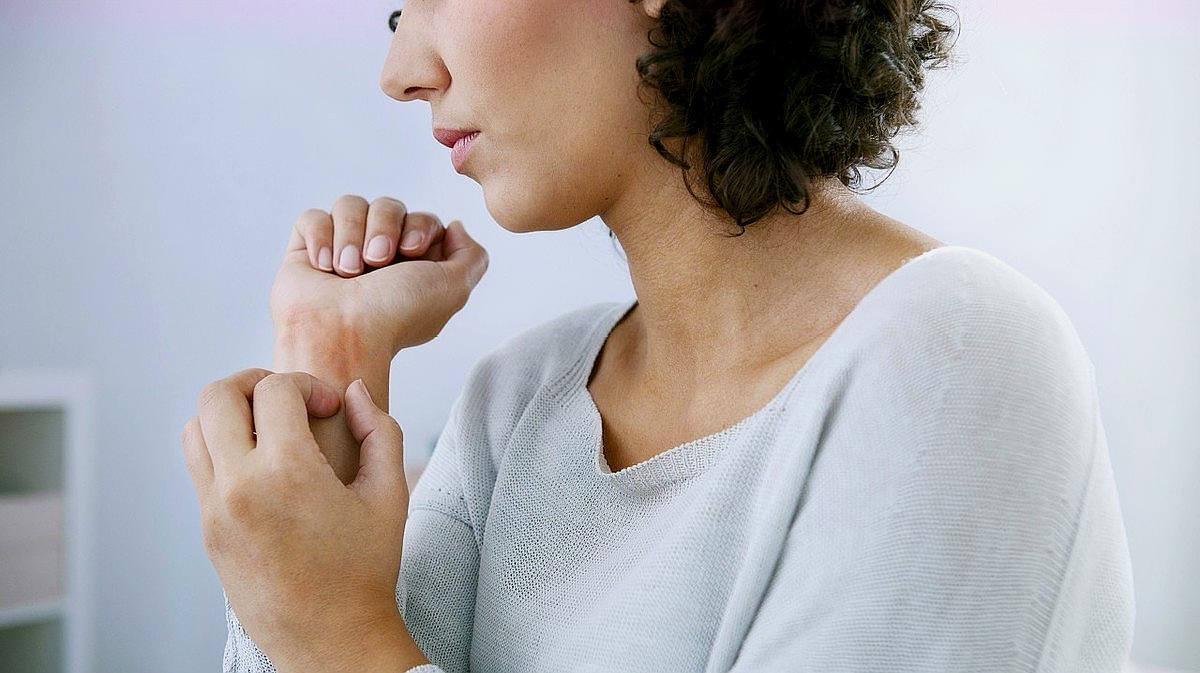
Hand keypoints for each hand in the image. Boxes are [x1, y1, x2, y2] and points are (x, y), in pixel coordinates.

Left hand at [182, 368, 425, 670]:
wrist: (331, 639)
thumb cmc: (365, 570)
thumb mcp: (390, 494)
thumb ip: (380, 430)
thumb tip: (352, 392)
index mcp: (288, 473)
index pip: (274, 389)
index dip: (308, 385)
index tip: (330, 408)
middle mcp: (240, 487)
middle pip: (217, 395)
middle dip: (255, 382)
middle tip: (288, 400)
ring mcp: (214, 510)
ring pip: (195, 428)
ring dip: (230, 414)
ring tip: (269, 428)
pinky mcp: (207, 531)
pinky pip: (198, 467)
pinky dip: (223, 448)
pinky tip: (263, 465)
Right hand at [270, 194, 489, 357]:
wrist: (343, 333)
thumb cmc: (397, 316)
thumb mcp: (454, 288)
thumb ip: (472, 256)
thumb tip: (455, 227)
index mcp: (413, 265)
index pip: (421, 218)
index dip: (419, 226)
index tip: (411, 252)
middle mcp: (378, 255)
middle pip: (388, 205)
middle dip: (384, 228)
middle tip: (377, 262)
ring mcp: (341, 251)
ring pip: (350, 205)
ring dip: (351, 235)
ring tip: (349, 271)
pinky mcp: (306, 251)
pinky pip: (313, 217)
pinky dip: (320, 237)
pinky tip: (324, 267)